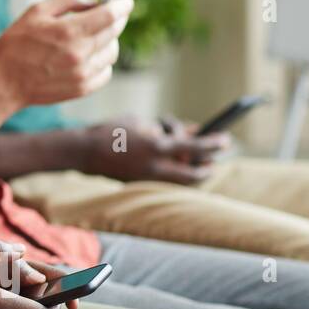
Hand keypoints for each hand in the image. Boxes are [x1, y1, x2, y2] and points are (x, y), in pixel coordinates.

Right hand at [0, 0, 132, 112]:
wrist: (2, 82)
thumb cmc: (15, 44)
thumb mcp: (36, 11)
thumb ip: (67, 0)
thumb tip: (93, 2)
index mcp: (68, 31)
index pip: (110, 15)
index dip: (122, 5)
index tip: (126, 0)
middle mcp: (79, 54)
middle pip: (114, 31)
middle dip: (116, 19)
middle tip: (111, 14)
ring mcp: (82, 73)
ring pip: (112, 52)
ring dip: (109, 41)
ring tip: (95, 37)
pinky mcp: (82, 88)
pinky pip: (106, 72)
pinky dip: (102, 61)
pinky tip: (89, 56)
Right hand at [81, 115, 229, 184]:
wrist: (83, 151)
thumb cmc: (112, 131)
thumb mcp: (141, 123)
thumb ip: (166, 130)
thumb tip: (190, 132)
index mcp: (158, 146)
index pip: (196, 147)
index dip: (214, 143)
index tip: (226, 140)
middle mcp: (156, 166)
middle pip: (193, 174)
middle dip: (206, 167)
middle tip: (213, 160)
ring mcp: (147, 179)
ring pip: (181, 182)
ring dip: (191, 172)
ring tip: (196, 163)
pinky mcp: (139, 185)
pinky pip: (165, 182)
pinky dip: (173, 174)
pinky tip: (173, 166)